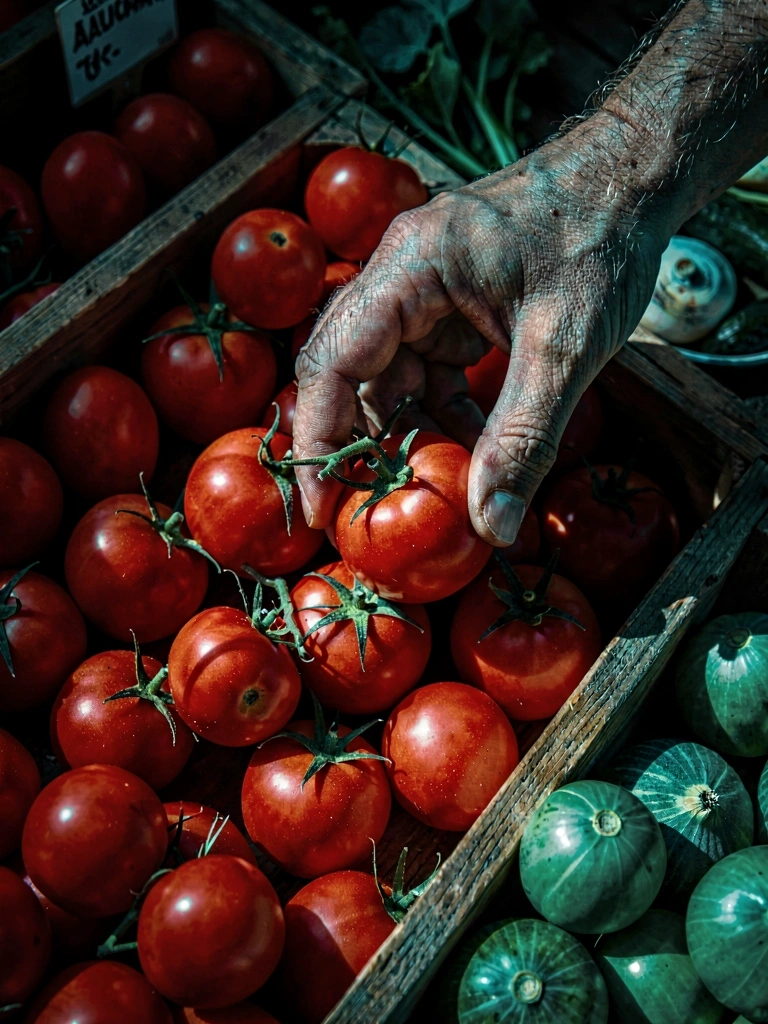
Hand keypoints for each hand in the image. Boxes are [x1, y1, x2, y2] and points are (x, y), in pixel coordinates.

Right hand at [293, 125, 668, 545]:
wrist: (631, 179)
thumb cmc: (599, 239)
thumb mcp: (565, 347)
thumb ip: (523, 437)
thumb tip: (491, 526)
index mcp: (411, 266)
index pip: (333, 361)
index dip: (319, 439)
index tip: (318, 506)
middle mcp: (401, 276)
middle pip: (351, 374)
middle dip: (360, 445)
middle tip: (367, 512)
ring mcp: (424, 292)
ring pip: (389, 380)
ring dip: (409, 436)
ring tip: (433, 492)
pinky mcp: (451, 308)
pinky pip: (427, 373)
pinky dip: (442, 415)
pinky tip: (471, 453)